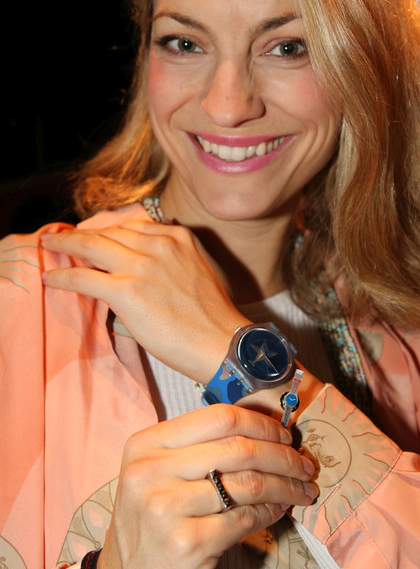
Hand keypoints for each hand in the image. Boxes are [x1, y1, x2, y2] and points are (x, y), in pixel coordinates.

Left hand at [40, 221, 245, 382]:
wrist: (222, 341)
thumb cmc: (213, 315)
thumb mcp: (200, 269)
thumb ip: (174, 258)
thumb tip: (148, 265)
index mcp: (178, 237)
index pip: (132, 226)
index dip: (107, 231)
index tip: (93, 235)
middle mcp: (159, 244)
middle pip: (109, 232)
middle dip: (81, 233)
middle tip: (62, 237)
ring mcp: (142, 266)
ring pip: (91, 247)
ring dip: (65, 246)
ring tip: (49, 248)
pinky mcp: (127, 291)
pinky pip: (84, 277)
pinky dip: (63, 277)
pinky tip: (51, 279)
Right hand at [96, 404, 316, 568]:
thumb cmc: (152, 522)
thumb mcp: (159, 474)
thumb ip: (199, 449)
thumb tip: (264, 431)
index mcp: (146, 444)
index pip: (218, 417)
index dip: (260, 424)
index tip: (284, 434)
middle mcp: (151, 471)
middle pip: (239, 449)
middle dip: (282, 455)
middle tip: (303, 464)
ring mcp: (167, 507)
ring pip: (248, 484)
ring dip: (284, 486)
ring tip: (301, 489)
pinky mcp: (187, 542)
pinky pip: (245, 518)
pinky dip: (271, 512)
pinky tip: (280, 510)